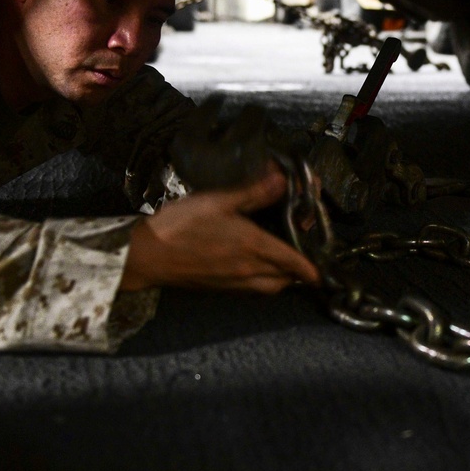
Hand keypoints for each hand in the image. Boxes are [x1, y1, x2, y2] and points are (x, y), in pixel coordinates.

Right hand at [120, 167, 319, 293]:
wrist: (146, 256)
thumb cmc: (181, 226)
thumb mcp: (218, 200)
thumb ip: (253, 191)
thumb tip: (282, 178)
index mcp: (254, 248)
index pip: (295, 263)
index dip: (312, 268)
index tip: (323, 270)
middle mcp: (248, 271)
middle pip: (285, 281)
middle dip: (299, 274)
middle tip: (304, 259)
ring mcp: (232, 284)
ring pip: (269, 289)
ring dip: (281, 280)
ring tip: (282, 264)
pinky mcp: (218, 289)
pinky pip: (250, 291)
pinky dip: (261, 284)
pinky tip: (253, 269)